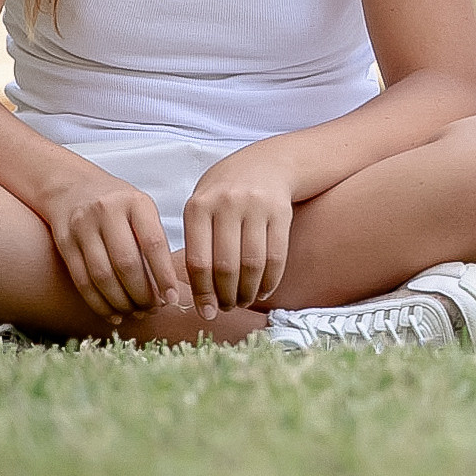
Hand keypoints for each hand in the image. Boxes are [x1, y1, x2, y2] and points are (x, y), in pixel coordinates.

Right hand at [42, 171, 184, 325]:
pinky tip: (113, 313)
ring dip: (121, 302)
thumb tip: (166, 289)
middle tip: (153, 309)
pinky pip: (82, 280)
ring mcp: (83, 227)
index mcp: (135, 203)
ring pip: (102, 276)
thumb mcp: (142, 210)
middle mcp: (107, 211)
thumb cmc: (118, 204)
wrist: (72, 186)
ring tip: (135, 313)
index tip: (172, 297)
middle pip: (126, 263)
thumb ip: (154, 241)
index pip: (153, 244)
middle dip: (142, 294)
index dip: (163, 276)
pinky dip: (98, 302)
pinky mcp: (65, 242)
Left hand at [182, 150, 295, 317]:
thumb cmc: (225, 192)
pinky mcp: (281, 212)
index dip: (202, 293)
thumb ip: (195, 243)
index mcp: (198, 206)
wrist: (265, 163)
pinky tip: (263, 291)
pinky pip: (276, 256)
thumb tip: (194, 294)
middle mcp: (226, 204)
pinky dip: (270, 280)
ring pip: (252, 264)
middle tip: (226, 308)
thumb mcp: (201, 206)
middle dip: (226, 296)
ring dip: (248, 292)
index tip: (206, 312)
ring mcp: (256, 207)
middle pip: (226, 266)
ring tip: (243, 302)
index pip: (198, 261)